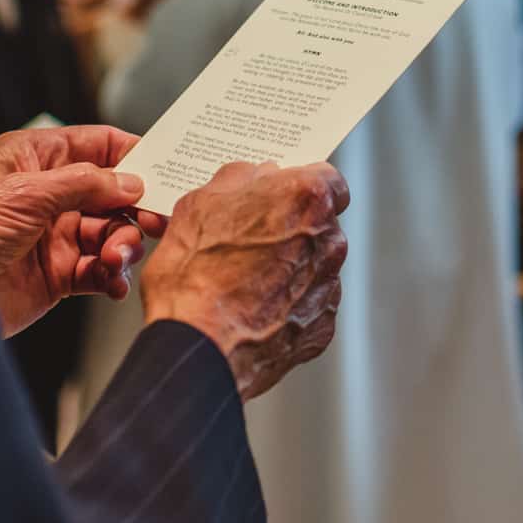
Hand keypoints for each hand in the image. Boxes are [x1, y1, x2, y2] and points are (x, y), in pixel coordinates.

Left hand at [0, 126, 166, 336]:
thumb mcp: (25, 194)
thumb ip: (84, 183)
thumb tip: (131, 181)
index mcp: (36, 160)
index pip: (96, 145)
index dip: (132, 153)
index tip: (165, 167)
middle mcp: (49, 195)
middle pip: (112, 193)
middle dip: (134, 208)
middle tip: (154, 222)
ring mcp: (55, 235)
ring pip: (110, 233)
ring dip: (123, 246)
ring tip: (116, 259)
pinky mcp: (58, 274)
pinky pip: (99, 270)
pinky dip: (113, 277)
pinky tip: (113, 283)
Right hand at [140, 161, 350, 400]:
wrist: (198, 346)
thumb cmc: (194, 274)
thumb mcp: (199, 203)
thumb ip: (240, 179)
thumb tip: (256, 176)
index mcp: (306, 199)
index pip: (326, 179)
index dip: (301, 186)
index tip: (281, 195)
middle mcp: (328, 240)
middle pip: (320, 224)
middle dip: (292, 228)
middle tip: (251, 240)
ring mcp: (328, 286)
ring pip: (314, 265)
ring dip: (289, 267)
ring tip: (244, 281)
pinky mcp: (321, 326)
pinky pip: (308, 304)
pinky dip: (288, 304)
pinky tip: (253, 309)